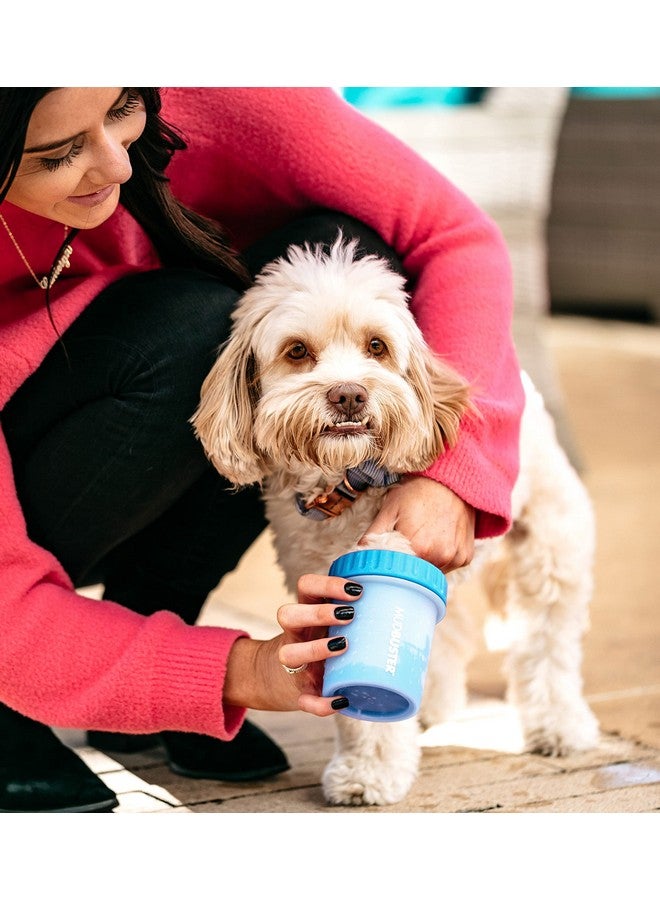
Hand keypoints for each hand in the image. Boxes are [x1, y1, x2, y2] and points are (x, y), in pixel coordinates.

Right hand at [223, 574, 360, 716]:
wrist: (277, 679)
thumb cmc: (317, 642)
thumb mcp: (326, 623)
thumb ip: (354, 614)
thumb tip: (407, 608)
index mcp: (305, 613)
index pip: (305, 586)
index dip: (327, 584)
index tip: (357, 591)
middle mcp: (294, 635)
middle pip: (288, 614)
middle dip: (319, 612)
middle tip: (350, 615)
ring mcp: (293, 665)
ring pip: (287, 654)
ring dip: (315, 649)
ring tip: (343, 646)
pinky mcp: (298, 694)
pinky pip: (304, 701)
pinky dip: (321, 703)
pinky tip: (342, 699)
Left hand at [362, 475, 475, 572]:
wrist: (452, 482)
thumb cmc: (417, 493)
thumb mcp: (390, 508)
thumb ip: (374, 534)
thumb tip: (358, 554)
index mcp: (418, 547)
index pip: (397, 572)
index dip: (391, 565)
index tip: (389, 557)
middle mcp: (439, 556)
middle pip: (415, 575)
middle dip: (407, 566)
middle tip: (407, 546)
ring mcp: (455, 558)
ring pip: (432, 573)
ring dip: (425, 563)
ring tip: (423, 540)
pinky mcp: (465, 557)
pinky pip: (448, 566)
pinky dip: (441, 559)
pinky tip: (438, 540)